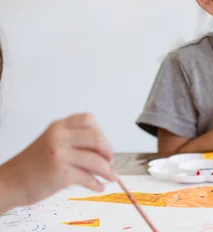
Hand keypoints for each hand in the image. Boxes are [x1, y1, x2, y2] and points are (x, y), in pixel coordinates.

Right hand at [0, 113, 115, 208]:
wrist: (9, 182)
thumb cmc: (32, 165)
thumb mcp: (51, 143)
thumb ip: (73, 141)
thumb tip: (103, 150)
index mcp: (58, 127)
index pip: (88, 119)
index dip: (100, 131)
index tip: (102, 144)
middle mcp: (59, 137)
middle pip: (97, 138)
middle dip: (108, 151)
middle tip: (109, 160)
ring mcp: (60, 155)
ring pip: (96, 160)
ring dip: (107, 170)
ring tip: (110, 176)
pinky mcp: (61, 173)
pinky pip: (88, 178)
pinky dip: (97, 183)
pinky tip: (99, 186)